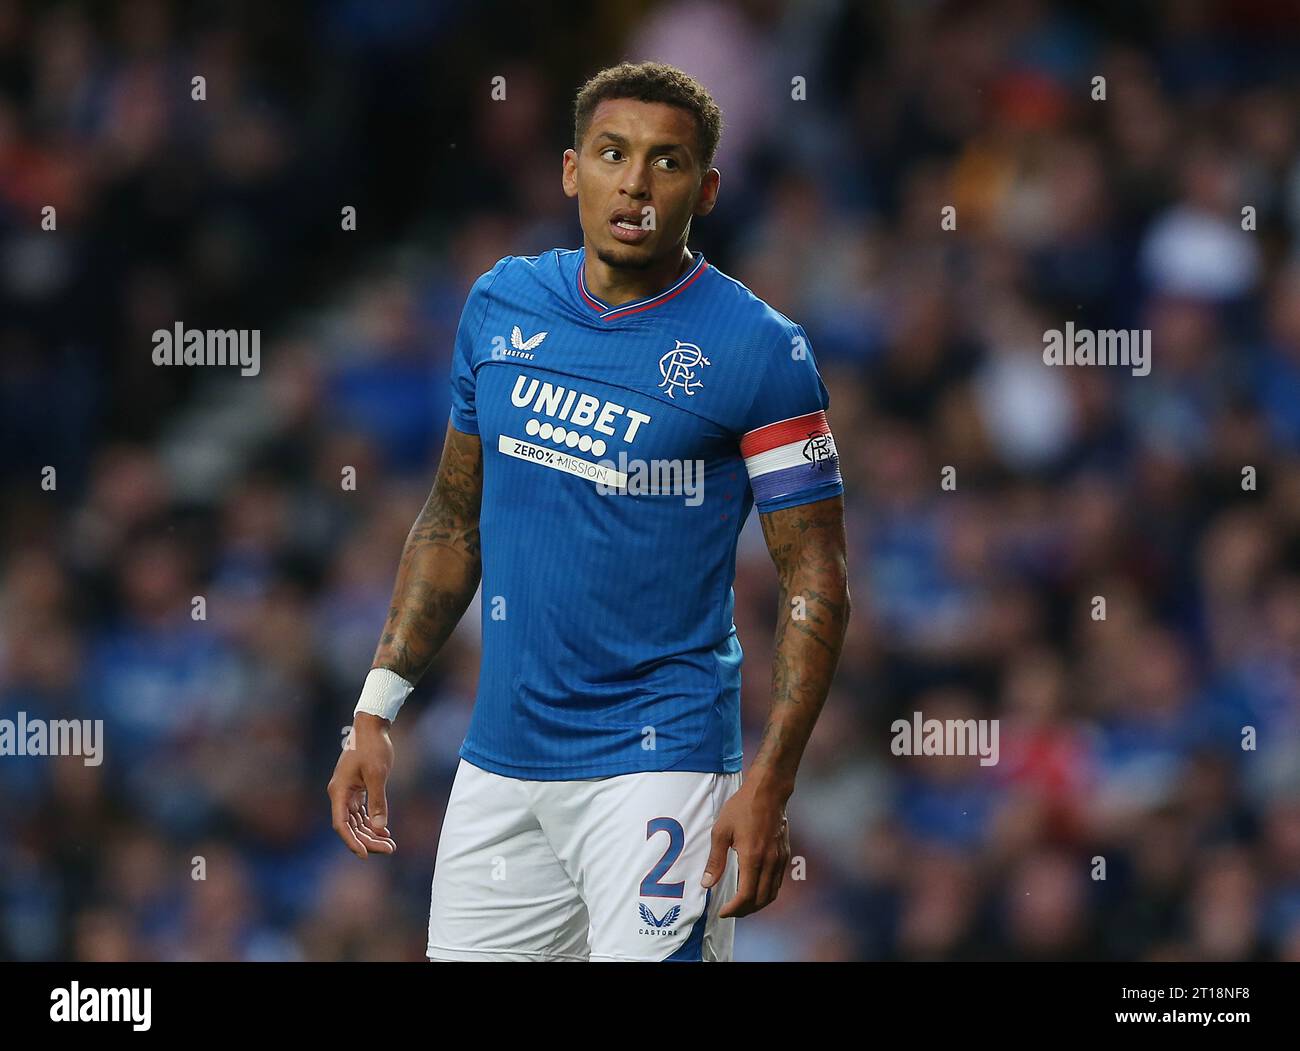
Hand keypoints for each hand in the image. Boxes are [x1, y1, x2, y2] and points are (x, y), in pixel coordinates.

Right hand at [327, 713, 397, 857]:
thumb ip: (378, 801)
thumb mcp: (377, 774)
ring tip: (390, 844)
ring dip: (371, 834)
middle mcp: (339, 794)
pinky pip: (361, 812)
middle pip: (350, 826)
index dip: (352, 842)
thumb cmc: (373, 747)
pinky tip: (385, 831)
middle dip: (368, 840)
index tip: (365, 855)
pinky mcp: (356, 789)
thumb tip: (379, 827)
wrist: (372, 726)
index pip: (342, 824)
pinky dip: (372, 822)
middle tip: (390, 849)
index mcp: (339, 791)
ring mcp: (347, 792)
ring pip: (356, 821)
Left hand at [701, 778, 790, 917]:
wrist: (768, 791)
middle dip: (745, 910)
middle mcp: (770, 862)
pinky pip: (778, 882)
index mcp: (752, 857)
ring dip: (757, 904)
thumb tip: (707, 884)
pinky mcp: (785, 854)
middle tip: (730, 910)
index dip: (734, 909)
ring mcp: (780, 859)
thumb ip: (715, 860)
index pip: (746, 896)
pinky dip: (766, 892)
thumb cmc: (742, 808)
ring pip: (772, 893)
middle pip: (761, 900)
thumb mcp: (721, 831)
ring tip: (741, 904)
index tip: (723, 911)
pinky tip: (755, 888)